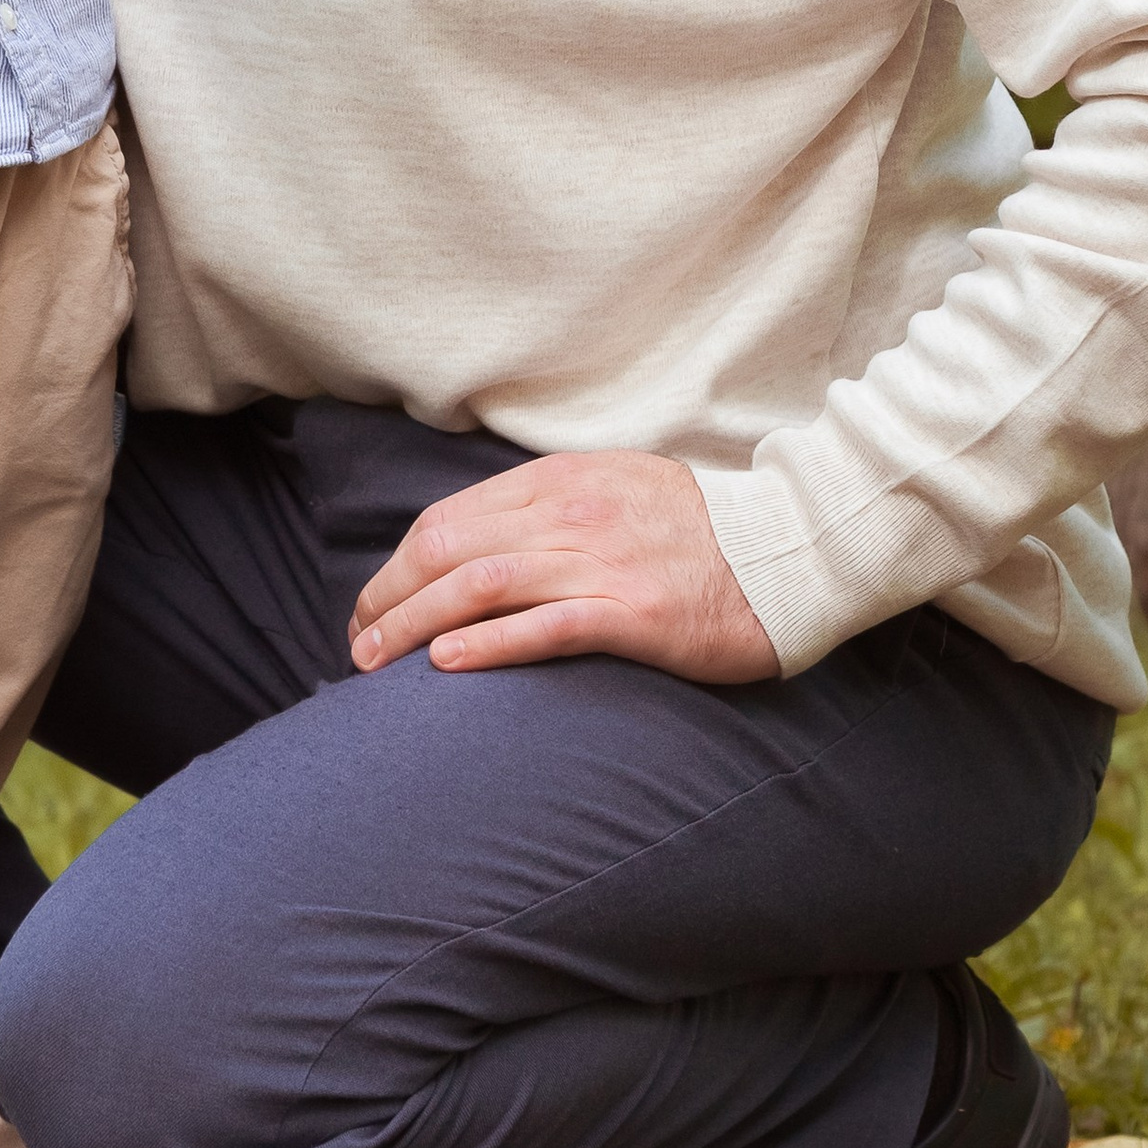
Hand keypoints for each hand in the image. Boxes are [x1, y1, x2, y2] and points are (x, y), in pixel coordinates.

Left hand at [348, 448, 777, 681]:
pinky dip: (490, 643)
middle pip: (448, 550)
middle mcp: (570, 515)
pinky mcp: (635, 614)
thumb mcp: (614, 491)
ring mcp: (602, 563)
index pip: (449, 519)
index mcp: (560, 482)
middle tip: (357, 645)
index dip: (396, 565)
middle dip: (387, 597)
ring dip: (414, 624)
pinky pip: (546, 626)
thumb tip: (480, 541)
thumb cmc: (700, 532)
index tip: (371, 606)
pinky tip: (448, 665)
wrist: (790, 548)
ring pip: (480, 585)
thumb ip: (550, 509)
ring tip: (375, 662)